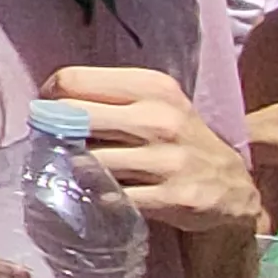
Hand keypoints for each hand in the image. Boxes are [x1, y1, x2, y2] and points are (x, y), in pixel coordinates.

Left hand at [48, 64, 258, 237]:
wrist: (231, 186)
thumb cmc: (177, 138)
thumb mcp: (154, 103)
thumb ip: (107, 98)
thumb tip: (46, 105)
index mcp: (153, 87)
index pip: (73, 80)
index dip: (50, 98)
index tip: (49, 113)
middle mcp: (160, 118)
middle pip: (75, 117)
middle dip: (56, 132)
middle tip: (55, 144)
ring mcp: (167, 160)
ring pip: (89, 160)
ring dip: (74, 168)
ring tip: (77, 170)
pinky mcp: (171, 197)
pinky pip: (111, 196)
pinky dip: (97, 196)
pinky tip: (100, 192)